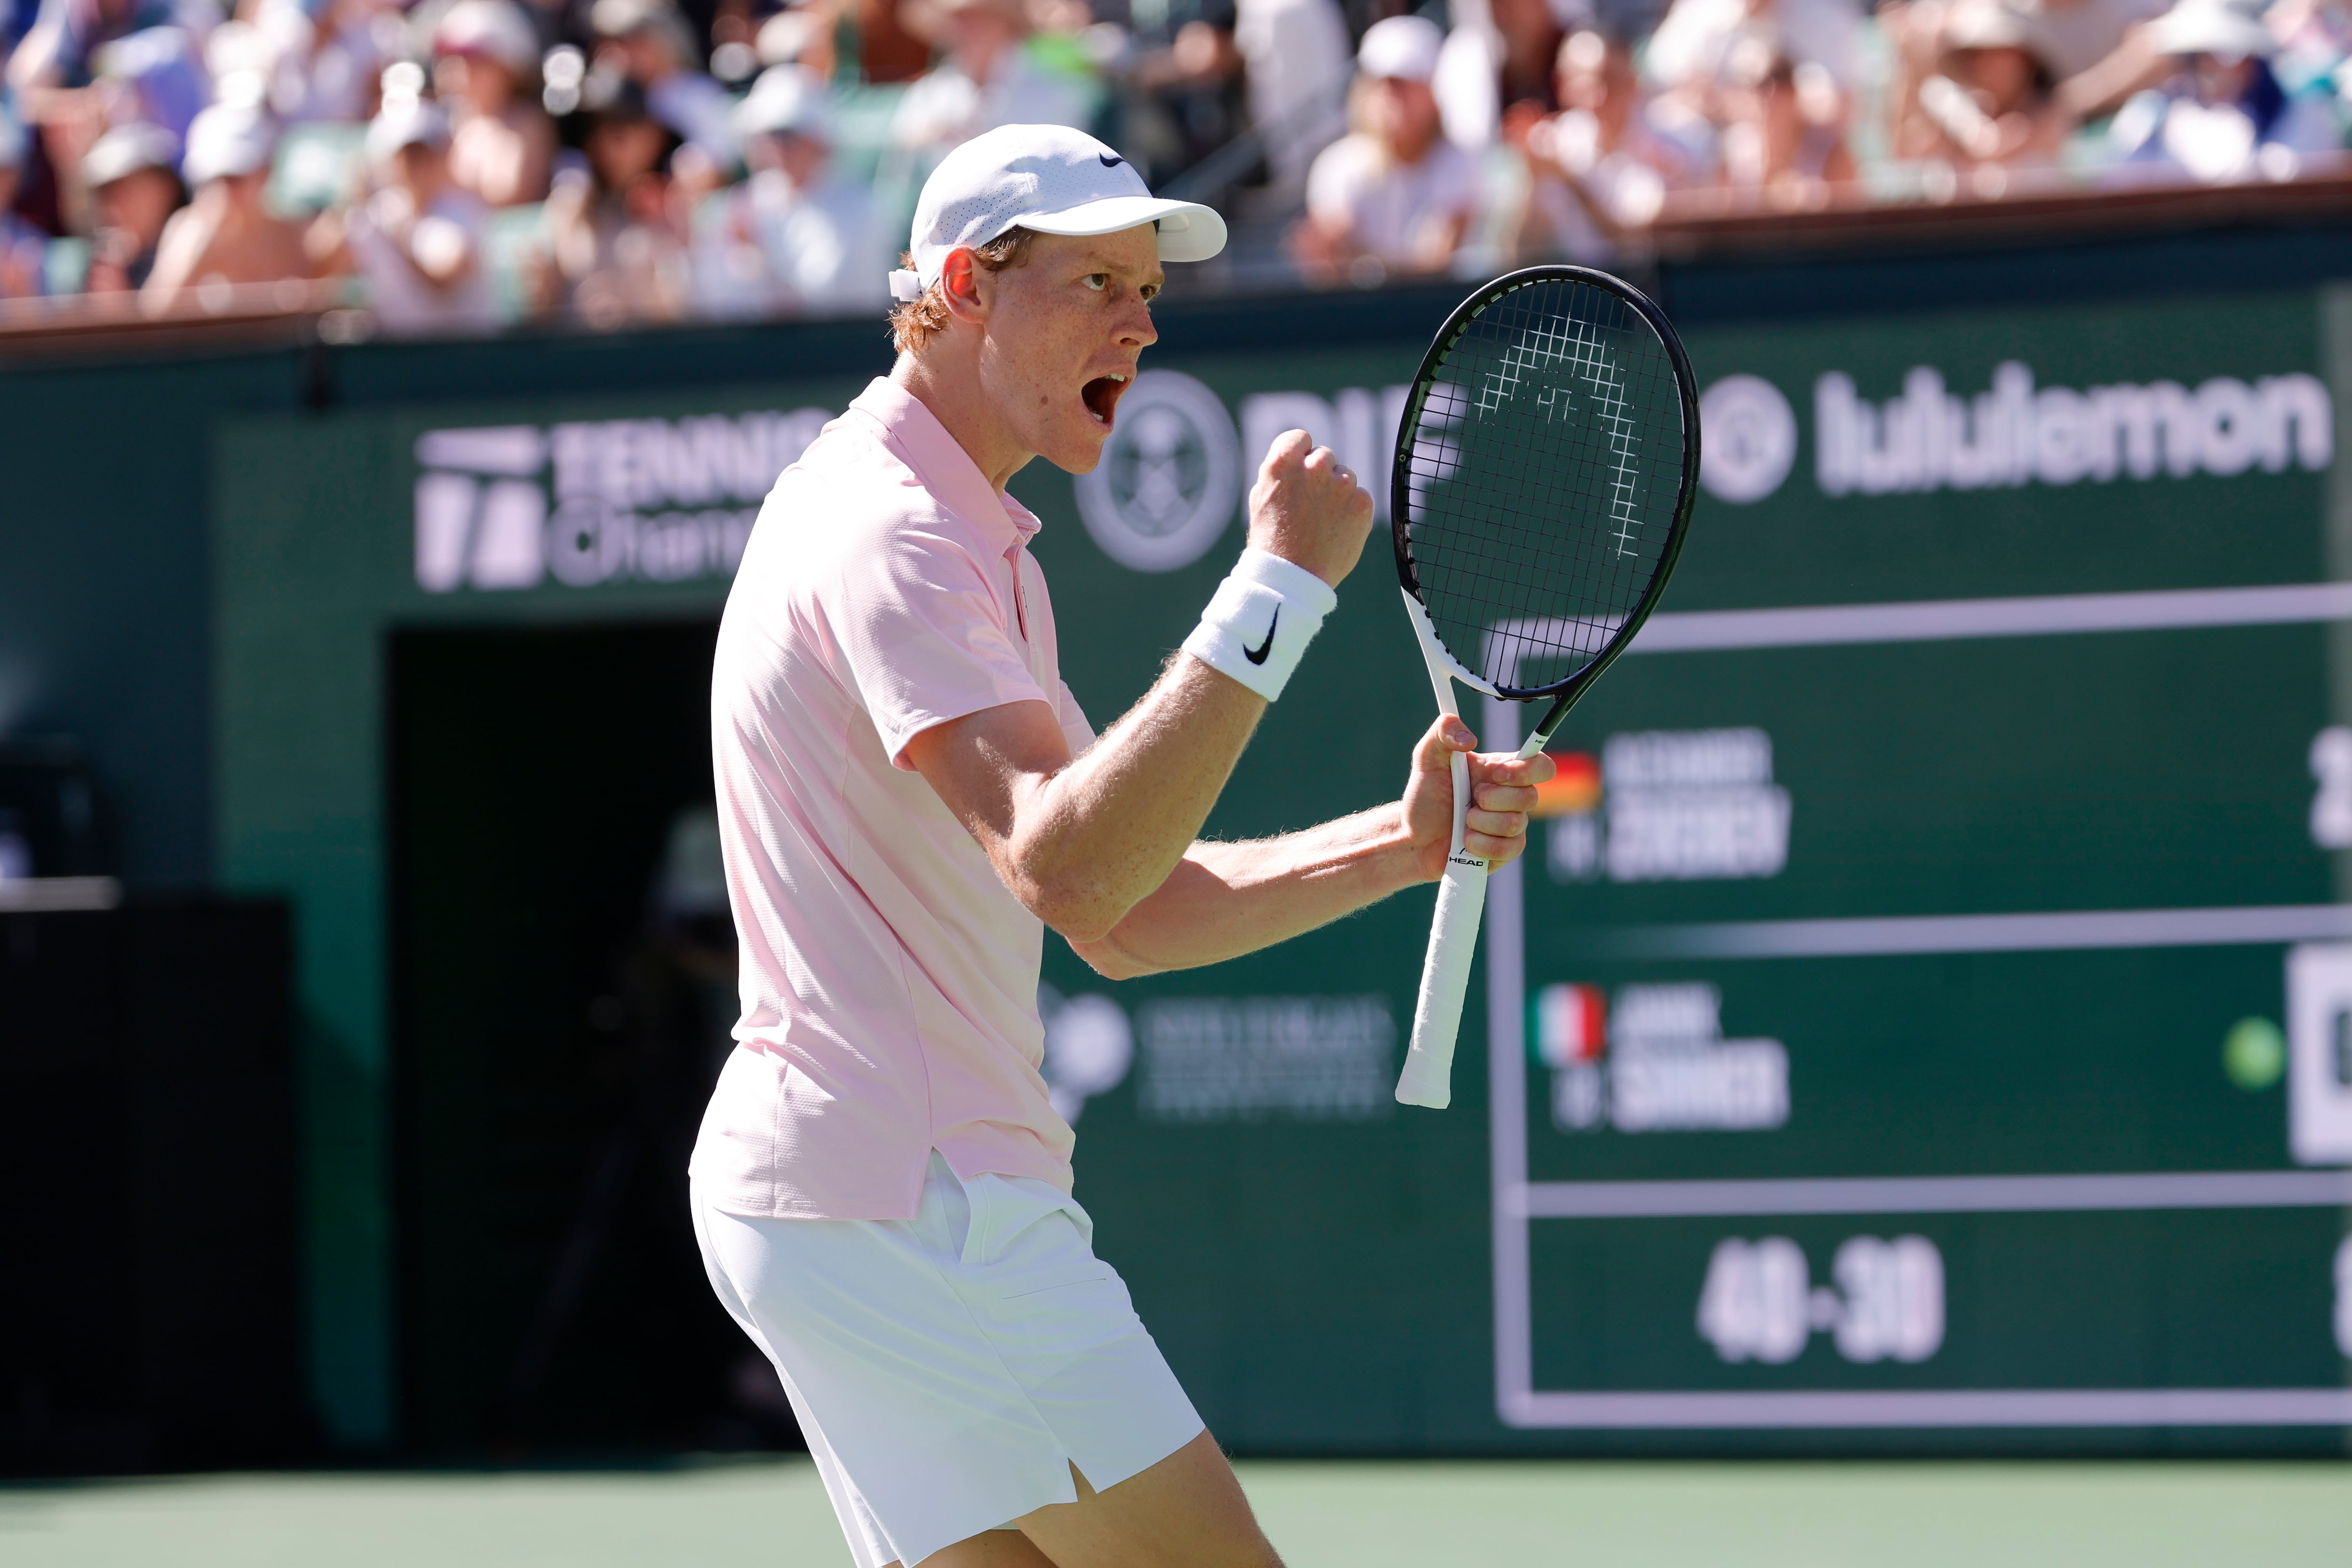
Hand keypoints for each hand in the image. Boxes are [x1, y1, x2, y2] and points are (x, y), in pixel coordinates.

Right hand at [1244, 428, 1373, 586]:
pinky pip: (1360, 496)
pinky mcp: (1363, 503)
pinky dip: (1352, 511)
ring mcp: (1341, 484)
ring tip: (1321, 522)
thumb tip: (1300, 455)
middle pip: (1325, 456)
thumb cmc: (1271, 541)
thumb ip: (1282, 470)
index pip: (1301, 437)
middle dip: (1320, 475)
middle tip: (1309, 505)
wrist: (1292, 577)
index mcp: (1283, 461)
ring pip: (1345, 476)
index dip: (1300, 454)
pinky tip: (1336, 530)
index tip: (1299, 472)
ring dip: (1337, 492)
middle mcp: (1315, 467)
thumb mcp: (1262, 497)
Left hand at [1401, 716, 1553, 880]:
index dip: (1526, 769)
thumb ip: (1443, 731)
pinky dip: (1480, 845)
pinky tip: (1465, 841)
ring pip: (1515, 824)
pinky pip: (1506, 849)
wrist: (1413, 837)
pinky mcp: (1505, 851)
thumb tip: (1469, 738)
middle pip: (1530, 797)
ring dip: (1480, 822)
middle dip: (1493, 799)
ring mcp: (1511, 826)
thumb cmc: (1425, 797)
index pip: (1540, 765)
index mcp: (1501, 771)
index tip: (1495, 774)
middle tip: (1470, 799)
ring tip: (1462, 822)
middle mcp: (1512, 798)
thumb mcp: (1427, 757)